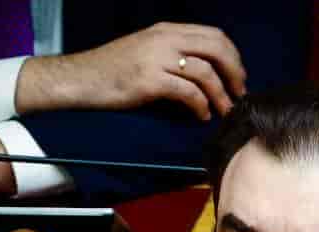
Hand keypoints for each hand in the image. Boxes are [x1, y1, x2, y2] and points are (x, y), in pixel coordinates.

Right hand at [17, 22, 246, 120]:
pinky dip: (201, 105)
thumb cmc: (112, 70)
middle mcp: (165, 39)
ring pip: (206, 72)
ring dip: (221, 95)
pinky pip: (188, 92)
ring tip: (223, 110)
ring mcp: (157, 58)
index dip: (233, 57)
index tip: (238, 77)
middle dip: (234, 73)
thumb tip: (205, 73)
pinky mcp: (149, 80)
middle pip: (217, 49)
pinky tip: (201, 115)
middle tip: (238, 94)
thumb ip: (174, 54)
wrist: (80, 79)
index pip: (214, 35)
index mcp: (167, 30)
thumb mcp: (146, 51)